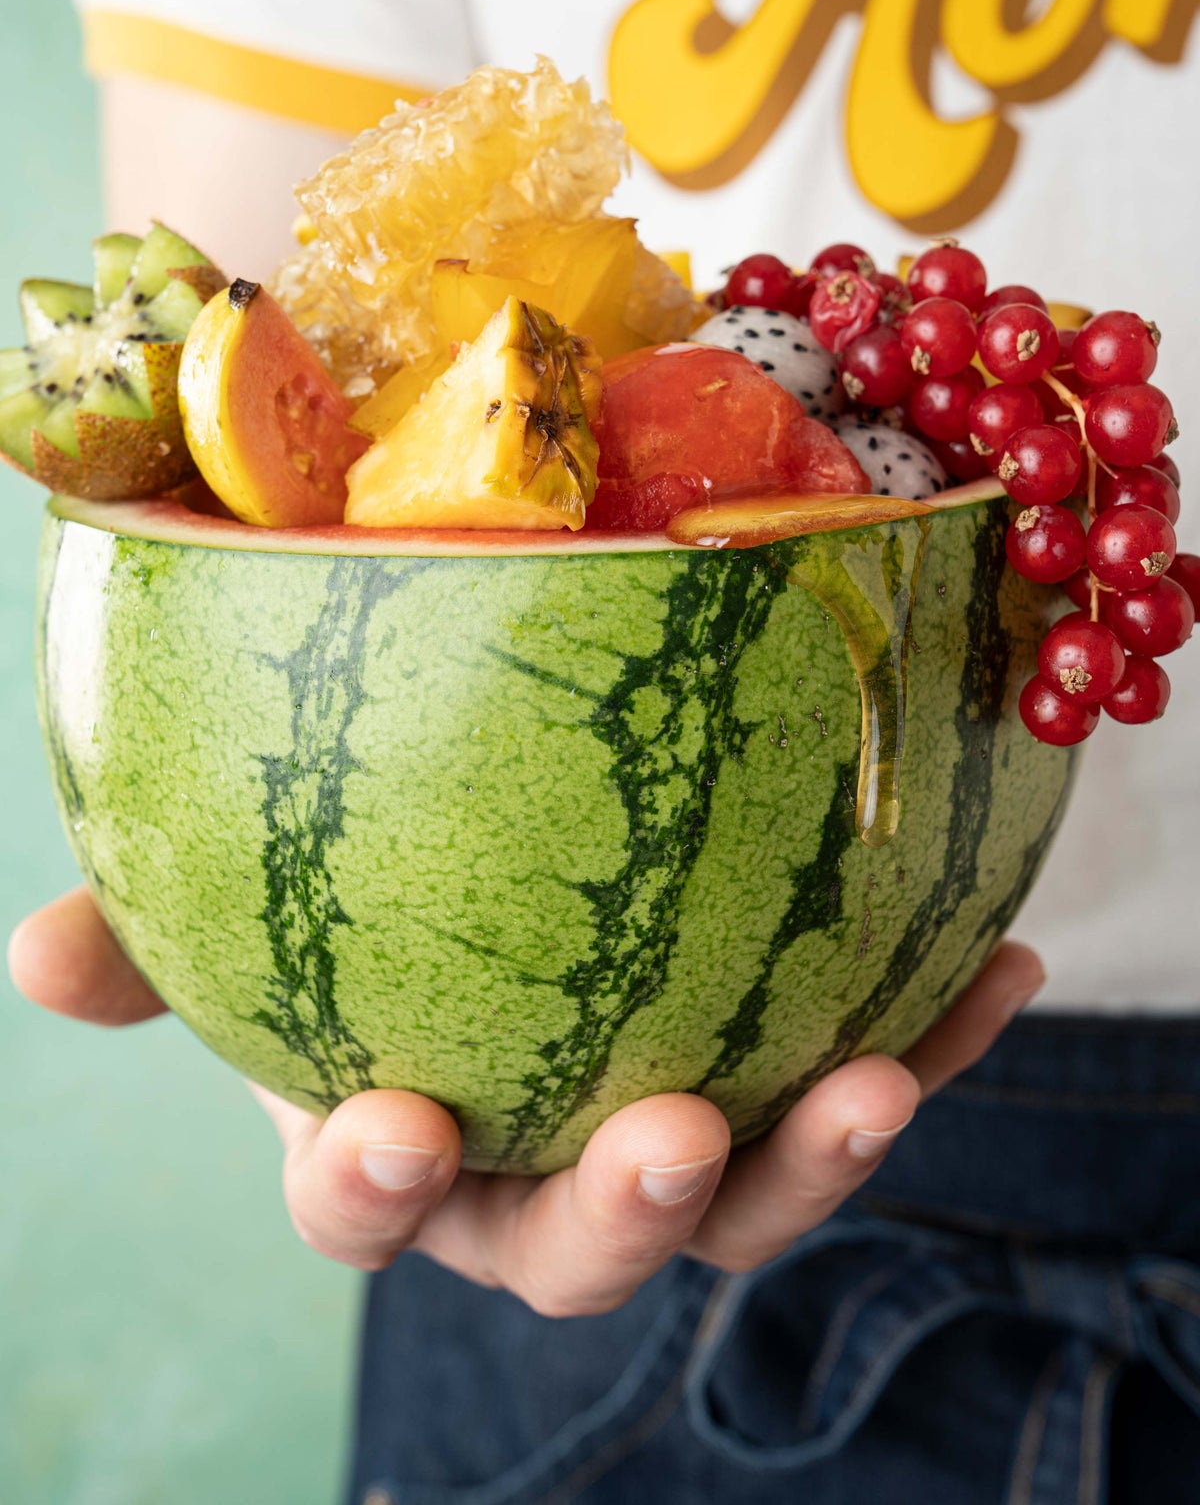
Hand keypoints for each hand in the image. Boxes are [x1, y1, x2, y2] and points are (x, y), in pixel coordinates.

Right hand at [10, 887, 1041, 1313]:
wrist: (521, 935)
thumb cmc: (369, 944)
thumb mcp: (259, 929)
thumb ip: (150, 948)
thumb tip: (34, 957)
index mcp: (405, 1155)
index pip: (368, 1208)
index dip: (371, 1188)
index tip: (389, 1124)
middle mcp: (539, 1192)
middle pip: (576, 1252)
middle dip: (616, 1214)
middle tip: (665, 1135)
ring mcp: (671, 1166)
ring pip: (739, 1205)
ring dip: (815, 1154)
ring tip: (870, 1076)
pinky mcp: (780, 1113)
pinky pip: (858, 1090)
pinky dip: (929, 1045)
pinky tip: (995, 962)